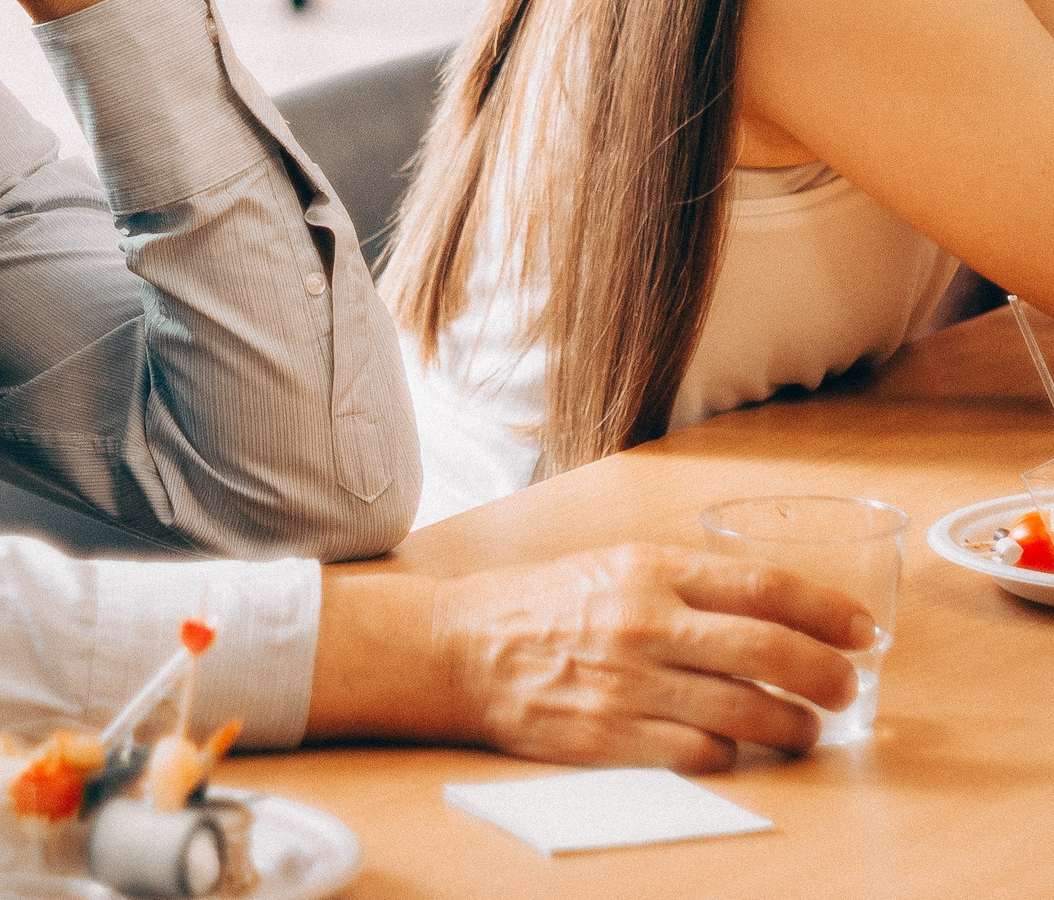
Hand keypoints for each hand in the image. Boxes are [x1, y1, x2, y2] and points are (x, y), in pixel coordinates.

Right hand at [434, 545, 870, 769]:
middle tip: (848, 688)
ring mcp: (628, 685)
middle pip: (770, 653)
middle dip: (829, 676)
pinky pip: (702, 756)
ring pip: (748, 714)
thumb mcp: (612, 566)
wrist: (458, 649)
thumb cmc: (540, 606)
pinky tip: (732, 748)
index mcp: (647, 571)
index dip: (828, 612)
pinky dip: (731, 756)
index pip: (764, 588)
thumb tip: (773, 611)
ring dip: (794, 727)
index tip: (864, 632)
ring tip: (802, 728)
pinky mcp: (610, 738)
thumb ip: (686, 584)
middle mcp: (643, 624)